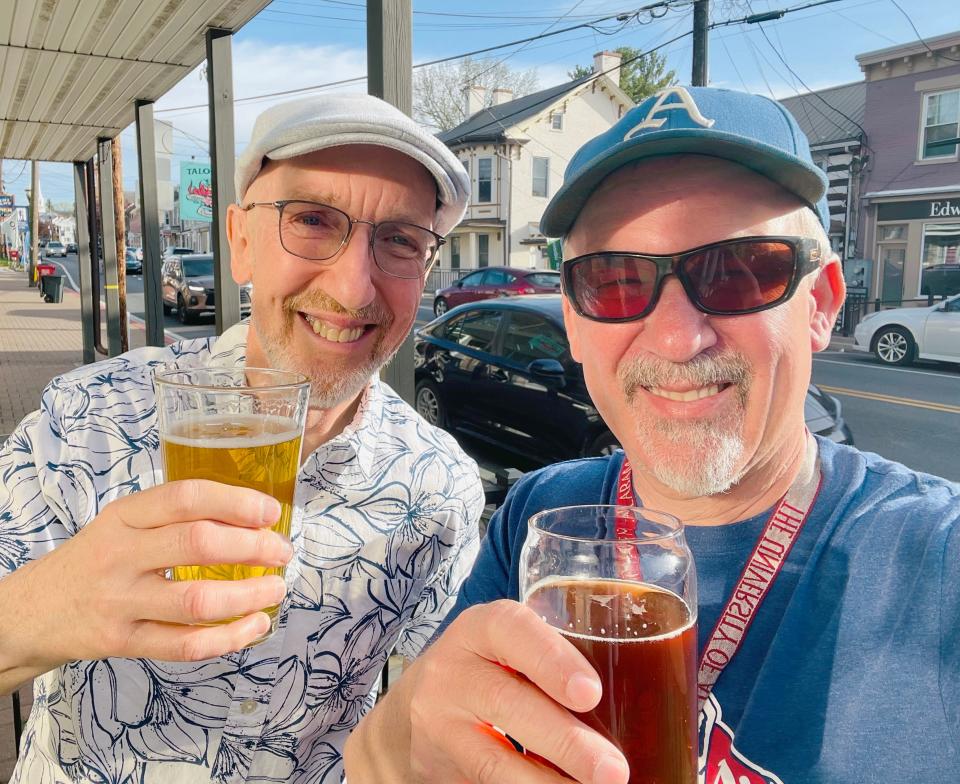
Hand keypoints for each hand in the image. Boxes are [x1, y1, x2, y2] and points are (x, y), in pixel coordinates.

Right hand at [7, 479, 292, 668]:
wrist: (32, 611)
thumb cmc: (97, 560)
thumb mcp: (123, 523)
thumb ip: (174, 517)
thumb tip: (251, 518)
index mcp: (124, 516)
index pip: (185, 498)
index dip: (235, 502)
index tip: (270, 512)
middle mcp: (120, 554)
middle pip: (196, 544)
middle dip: (252, 547)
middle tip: (282, 551)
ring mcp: (120, 601)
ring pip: (195, 601)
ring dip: (248, 596)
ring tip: (276, 589)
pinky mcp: (122, 642)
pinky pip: (184, 645)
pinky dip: (228, 638)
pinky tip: (254, 626)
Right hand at [345, 600, 628, 783]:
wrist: (405, 721)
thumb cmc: (487, 672)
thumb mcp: (506, 649)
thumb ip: (555, 656)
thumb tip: (651, 690)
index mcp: (481, 628)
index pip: (511, 630)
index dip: (550, 659)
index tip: (590, 691)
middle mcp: (453, 670)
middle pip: (507, 703)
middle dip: (566, 741)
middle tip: (615, 770)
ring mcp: (440, 723)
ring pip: (493, 760)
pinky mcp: (439, 769)